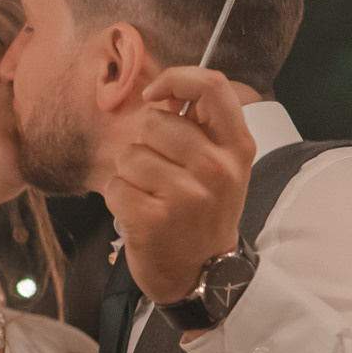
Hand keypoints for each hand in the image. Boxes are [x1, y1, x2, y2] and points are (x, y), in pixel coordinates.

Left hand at [105, 67, 256, 306]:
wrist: (202, 272)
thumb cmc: (204, 210)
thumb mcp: (222, 165)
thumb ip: (202, 126)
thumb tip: (162, 94)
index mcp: (237, 147)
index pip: (212, 86)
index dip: (176, 79)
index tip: (156, 96)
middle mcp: (216, 168)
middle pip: (154, 122)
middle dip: (145, 143)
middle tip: (160, 172)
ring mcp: (186, 196)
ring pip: (129, 155)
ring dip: (130, 174)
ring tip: (151, 194)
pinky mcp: (153, 220)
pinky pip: (114, 186)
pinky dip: (118, 198)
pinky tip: (139, 213)